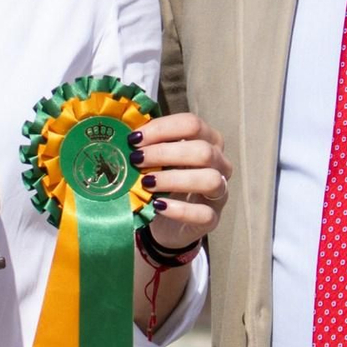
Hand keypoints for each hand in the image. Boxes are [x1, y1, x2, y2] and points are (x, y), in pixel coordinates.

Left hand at [130, 113, 231, 248]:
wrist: (169, 222)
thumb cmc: (164, 181)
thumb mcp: (158, 160)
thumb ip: (149, 145)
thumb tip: (126, 135)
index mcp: (208, 139)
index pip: (193, 124)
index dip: (163, 129)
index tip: (135, 139)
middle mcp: (220, 163)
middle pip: (203, 151)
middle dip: (165, 153)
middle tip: (136, 159)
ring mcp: (220, 191)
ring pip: (210, 180)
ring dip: (174, 179)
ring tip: (147, 183)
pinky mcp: (213, 218)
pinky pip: (204, 213)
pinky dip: (179, 209)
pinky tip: (158, 206)